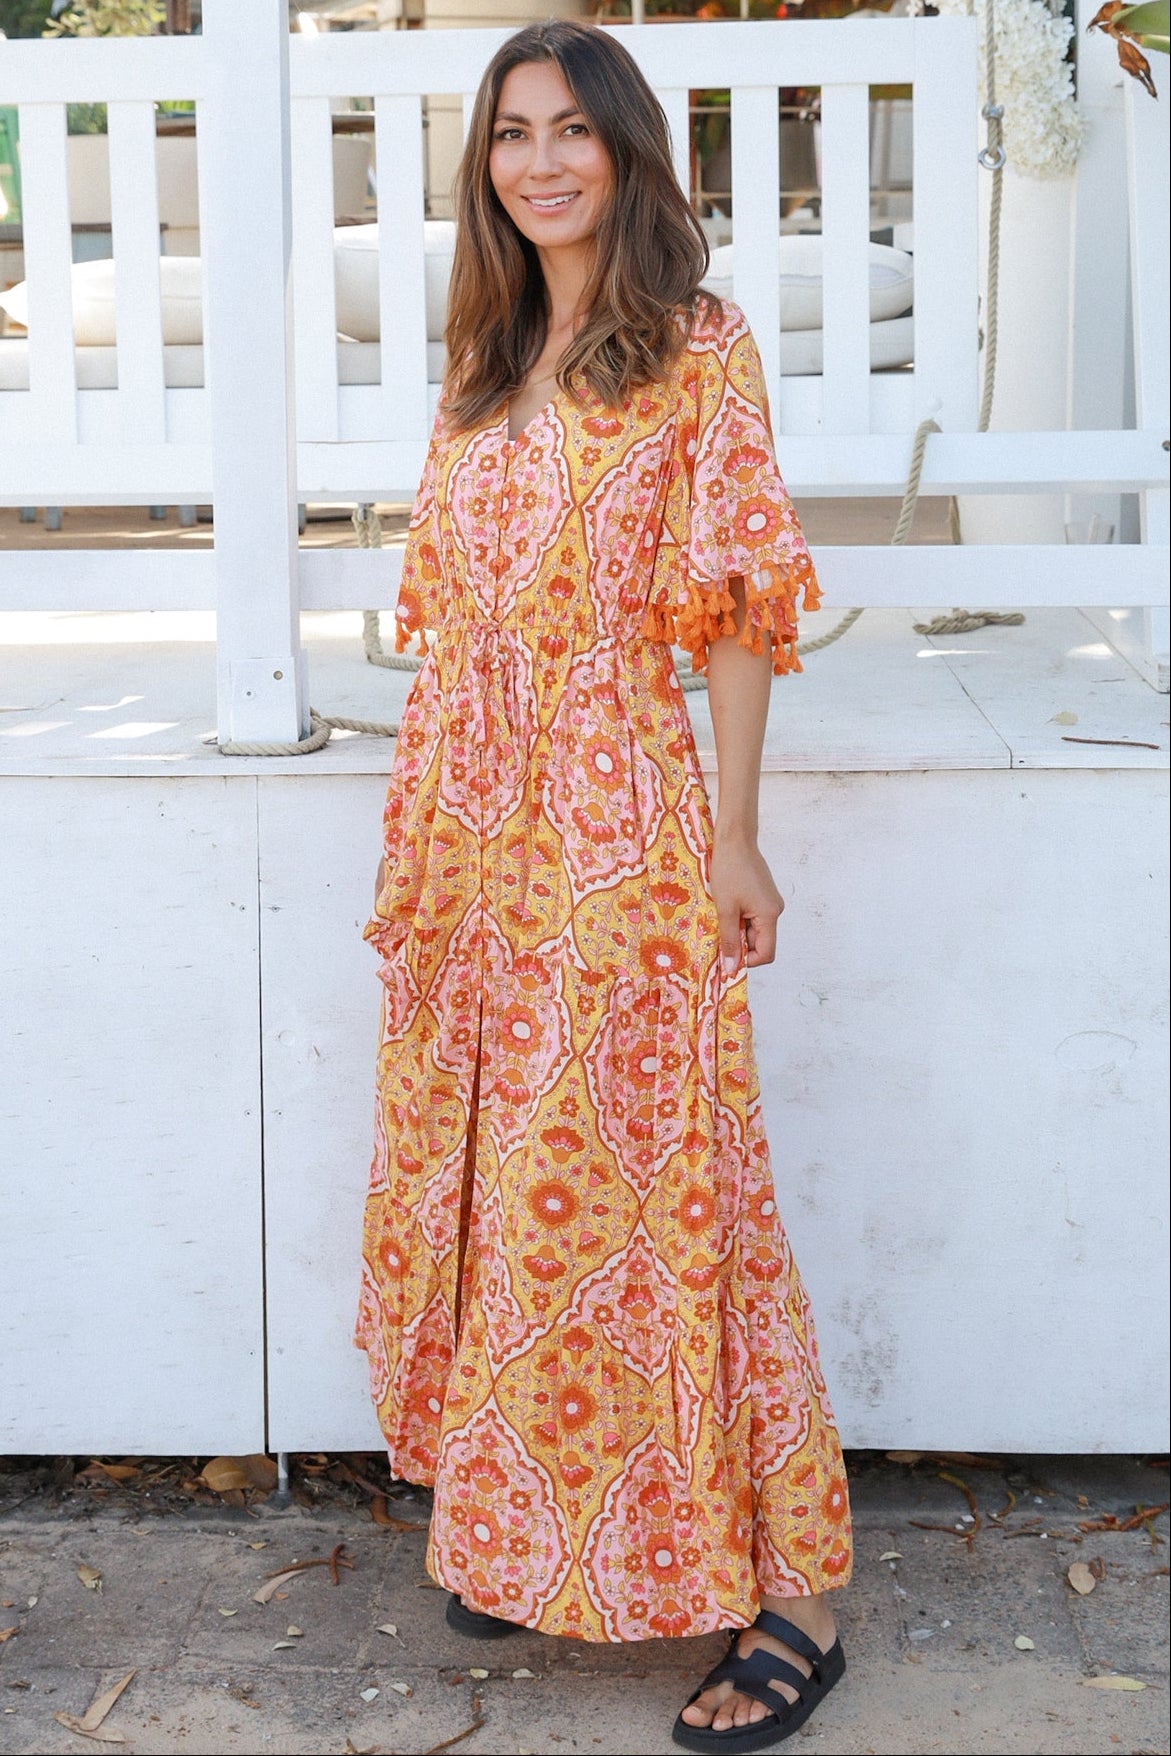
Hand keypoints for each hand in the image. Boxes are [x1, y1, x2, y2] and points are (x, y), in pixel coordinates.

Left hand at [709, 834, 784, 972]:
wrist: (734, 839)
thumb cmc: (729, 870)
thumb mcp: (725, 909)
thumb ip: (729, 940)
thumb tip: (731, 968)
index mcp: (770, 915)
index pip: (766, 953)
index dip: (747, 960)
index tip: (727, 956)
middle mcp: (775, 910)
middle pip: (760, 942)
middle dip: (739, 942)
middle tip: (718, 932)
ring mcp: (770, 901)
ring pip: (754, 929)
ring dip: (737, 929)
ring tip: (720, 915)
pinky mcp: (762, 894)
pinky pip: (752, 916)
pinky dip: (739, 918)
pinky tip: (725, 906)